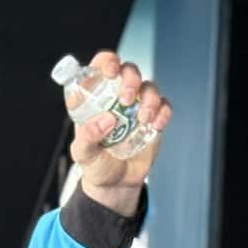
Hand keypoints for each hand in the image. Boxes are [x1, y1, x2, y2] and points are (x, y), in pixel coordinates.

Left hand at [68, 51, 171, 213]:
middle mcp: (116, 97)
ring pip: (148, 86)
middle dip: (130, 78)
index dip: (106, 62)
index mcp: (94, 99)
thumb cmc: (96, 165)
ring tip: (143, 118)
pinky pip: (164, 105)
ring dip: (149, 97)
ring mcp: (137, 107)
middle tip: (127, 98)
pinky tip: (154, 125)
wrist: (117, 184)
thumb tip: (106, 120)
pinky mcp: (153, 118)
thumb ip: (87, 138)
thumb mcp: (83, 154)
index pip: (100, 68)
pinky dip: (162, 112)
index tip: (110, 72)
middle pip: (128, 70)